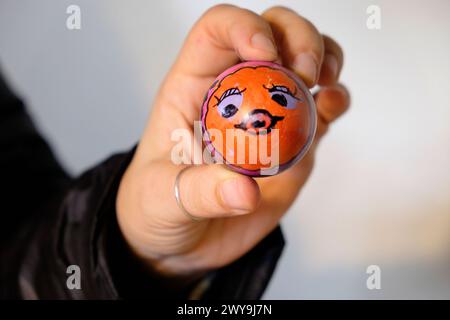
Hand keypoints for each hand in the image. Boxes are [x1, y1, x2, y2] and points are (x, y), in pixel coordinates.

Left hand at [116, 5, 349, 275]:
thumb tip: (244, 190)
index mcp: (194, 88)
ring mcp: (269, 114)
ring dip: (325, 59)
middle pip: (273, 32)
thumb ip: (200, 192)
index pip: (217, 31)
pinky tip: (333, 108)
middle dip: (298, 37)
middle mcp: (236, 91)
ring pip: (305, 60)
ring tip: (326, 87)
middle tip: (306, 73)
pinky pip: (321, 109)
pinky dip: (335, 100)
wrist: (185, 240)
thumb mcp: (163, 200)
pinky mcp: (293, 142)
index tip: (265, 55)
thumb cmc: (159, 206)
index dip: (244, 27)